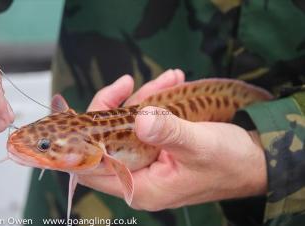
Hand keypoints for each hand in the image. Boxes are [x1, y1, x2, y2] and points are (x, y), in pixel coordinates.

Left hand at [79, 70, 266, 210]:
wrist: (256, 161)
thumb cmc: (231, 161)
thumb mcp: (200, 145)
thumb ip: (169, 132)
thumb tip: (139, 120)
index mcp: (142, 187)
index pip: (92, 167)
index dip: (83, 140)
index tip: (87, 111)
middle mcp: (139, 178)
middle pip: (107, 142)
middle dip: (118, 108)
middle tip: (130, 83)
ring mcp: (148, 163)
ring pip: (128, 129)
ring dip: (142, 101)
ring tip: (167, 79)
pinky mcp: (158, 151)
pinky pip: (145, 125)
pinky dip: (155, 104)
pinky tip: (172, 84)